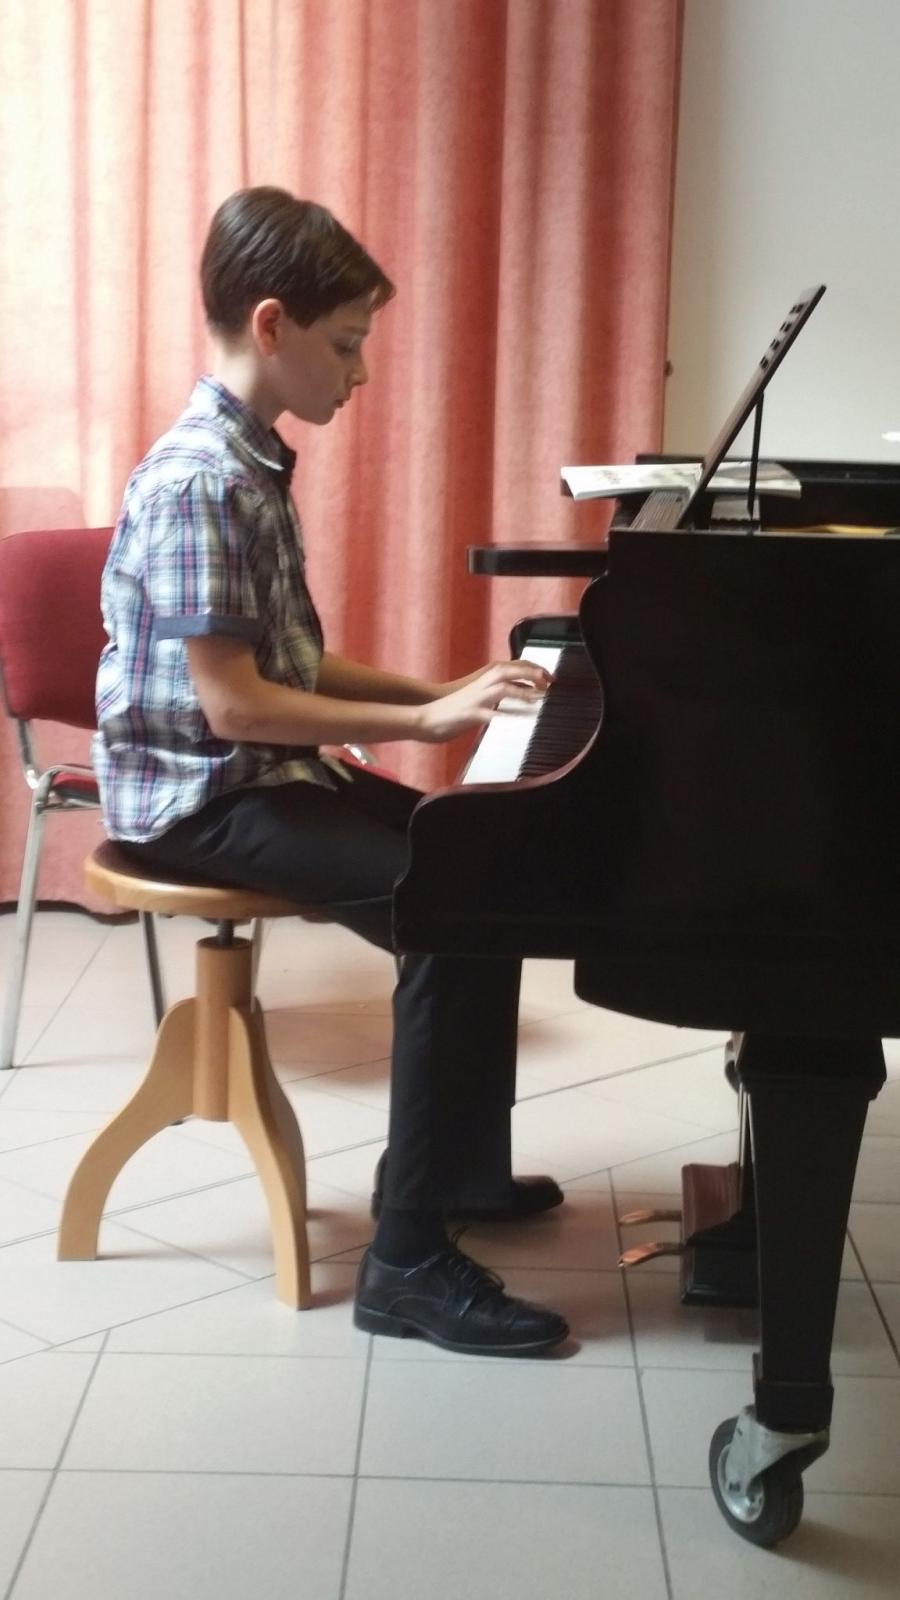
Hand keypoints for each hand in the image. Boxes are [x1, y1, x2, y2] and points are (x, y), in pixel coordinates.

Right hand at [416, 660, 551, 743]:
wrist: (427, 716)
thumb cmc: (455, 707)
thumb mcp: (480, 693)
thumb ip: (500, 689)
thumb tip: (525, 690)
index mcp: (486, 678)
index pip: (515, 665)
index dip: (535, 668)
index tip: (549, 676)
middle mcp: (483, 684)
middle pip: (512, 670)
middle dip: (533, 674)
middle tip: (550, 682)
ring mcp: (477, 698)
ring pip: (504, 688)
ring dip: (524, 692)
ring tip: (539, 698)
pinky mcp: (471, 714)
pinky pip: (492, 714)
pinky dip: (507, 716)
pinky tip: (519, 720)